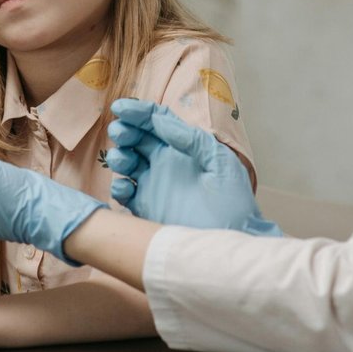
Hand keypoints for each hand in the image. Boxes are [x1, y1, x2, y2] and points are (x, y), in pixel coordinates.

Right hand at [105, 100, 280, 235]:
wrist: (230, 243)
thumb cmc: (233, 203)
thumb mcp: (220, 163)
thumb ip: (192, 139)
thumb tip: (161, 120)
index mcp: (184, 148)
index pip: (156, 122)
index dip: (137, 112)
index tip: (119, 108)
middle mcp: (166, 164)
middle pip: (137, 139)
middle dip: (124, 132)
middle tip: (119, 134)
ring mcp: (154, 186)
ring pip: (127, 164)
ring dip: (119, 157)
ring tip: (123, 161)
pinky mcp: (145, 209)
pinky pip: (125, 194)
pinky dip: (119, 188)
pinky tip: (126, 188)